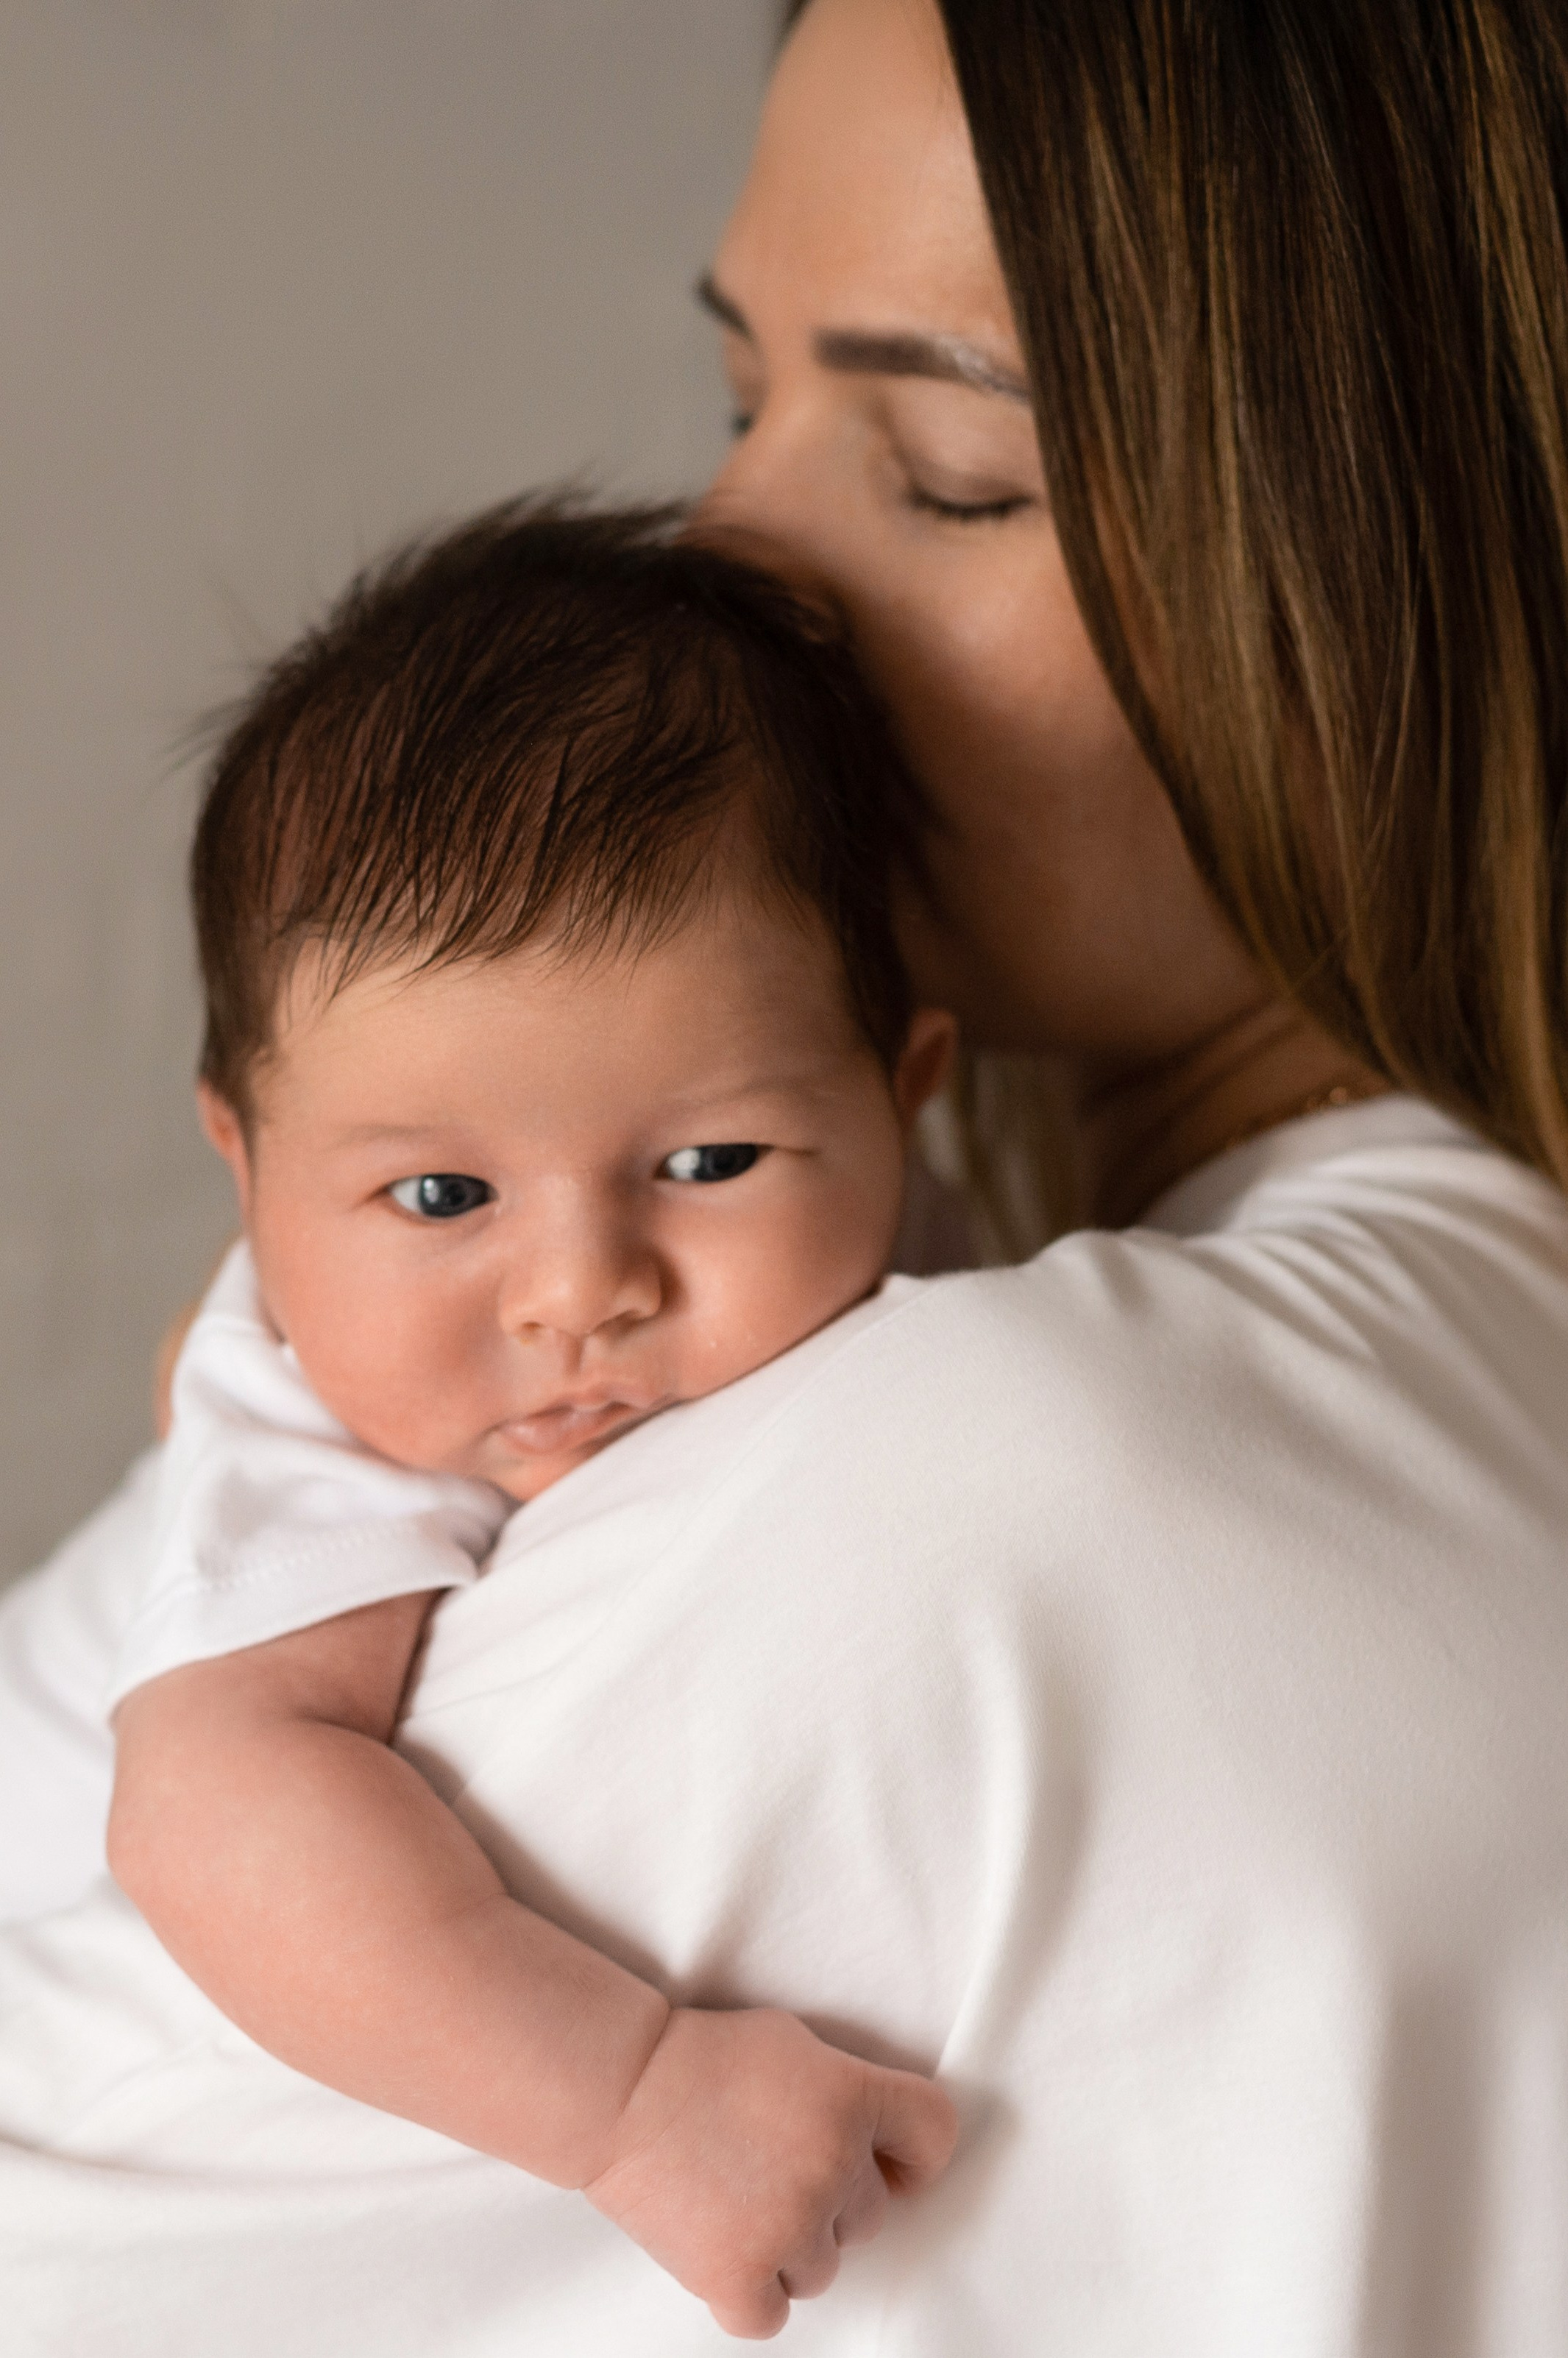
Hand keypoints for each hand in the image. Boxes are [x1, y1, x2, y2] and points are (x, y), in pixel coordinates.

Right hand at [583, 2005, 957, 2339]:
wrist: (618, 2089)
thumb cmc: (703, 2059)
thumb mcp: (796, 2045)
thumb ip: (848, 2094)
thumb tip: (877, 2146)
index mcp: (851, 2098)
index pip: (934, 2134)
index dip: (914, 2155)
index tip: (892, 2165)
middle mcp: (832, 2165)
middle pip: (873, 2215)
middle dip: (832, 2199)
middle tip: (771, 2168)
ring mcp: (788, 2227)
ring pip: (825, 2268)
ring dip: (792, 2246)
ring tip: (738, 2200)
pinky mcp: (739, 2278)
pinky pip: (775, 2313)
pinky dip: (752, 2291)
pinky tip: (726, 2245)